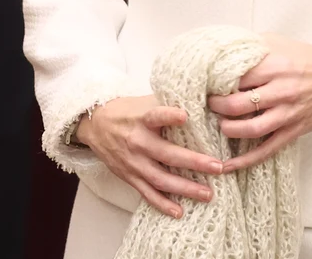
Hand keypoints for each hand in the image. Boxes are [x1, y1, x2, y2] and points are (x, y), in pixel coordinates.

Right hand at [77, 95, 223, 217]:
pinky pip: (147, 193)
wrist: (94, 125)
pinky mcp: (129, 176)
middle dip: (193, 162)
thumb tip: (202, 100)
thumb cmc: (126, 111)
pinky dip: (162, 204)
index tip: (185, 116)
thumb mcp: (144, 102)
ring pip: (160, 179)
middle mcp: (137, 141)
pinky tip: (179, 212)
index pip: (155, 115)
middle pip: (166, 154)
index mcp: (141, 118)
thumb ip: (168, 103)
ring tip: (207, 194)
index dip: (169, 116)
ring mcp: (133, 162)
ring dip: (185, 188)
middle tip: (218, 167)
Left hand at [206, 36, 311, 172]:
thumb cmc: (309, 58)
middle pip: (238, 104)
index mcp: (274, 67)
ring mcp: (288, 114)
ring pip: (251, 129)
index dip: (216, 82)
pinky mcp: (294, 130)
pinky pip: (267, 149)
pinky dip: (246, 160)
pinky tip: (228, 165)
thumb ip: (252, 47)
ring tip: (220, 125)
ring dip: (229, 130)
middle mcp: (280, 91)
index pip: (235, 77)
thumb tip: (223, 50)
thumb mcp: (279, 42)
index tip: (205, 84)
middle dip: (217, 107)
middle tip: (209, 104)